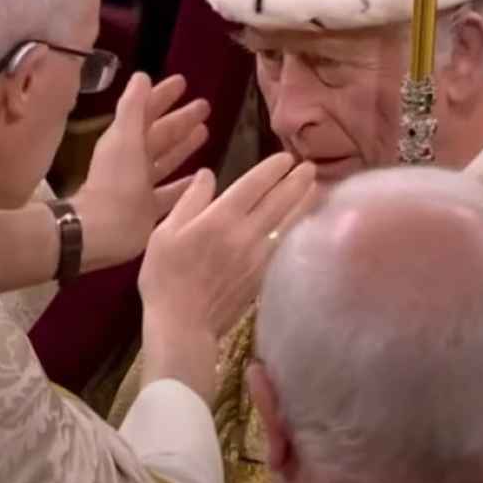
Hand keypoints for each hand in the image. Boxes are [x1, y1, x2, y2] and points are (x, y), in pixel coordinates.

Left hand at [72, 73, 210, 271]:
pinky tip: (201, 176)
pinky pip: (172, 192)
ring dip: (184, 145)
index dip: (163, 96)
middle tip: (205, 106)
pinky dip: (184, 183)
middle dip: (181, 119)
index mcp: (125, 140)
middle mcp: (133, 160)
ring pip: (167, 159)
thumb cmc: (114, 181)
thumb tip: (142, 75)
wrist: (103, 230)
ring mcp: (142, 185)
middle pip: (161, 133)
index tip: (183, 82)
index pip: (147, 110)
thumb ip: (133, 106)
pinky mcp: (150, 209)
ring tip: (206, 132)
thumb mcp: (123, 138)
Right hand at [139, 153, 315, 340]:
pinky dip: (298, 230)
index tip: (286, 157)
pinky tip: (303, 223)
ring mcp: (259, 257)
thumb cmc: (165, 277)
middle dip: (297, 181)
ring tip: (317, 188)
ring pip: (289, 223)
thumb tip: (208, 174)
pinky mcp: (264, 275)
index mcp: (220, 219)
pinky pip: (286, 245)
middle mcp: (246, 234)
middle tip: (310, 166)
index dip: (272, 168)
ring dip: (304, 203)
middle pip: (279, 201)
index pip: (254, 185)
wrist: (183, 324)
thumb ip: (190, 200)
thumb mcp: (165, 232)